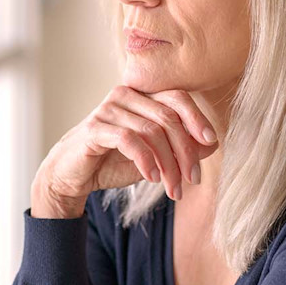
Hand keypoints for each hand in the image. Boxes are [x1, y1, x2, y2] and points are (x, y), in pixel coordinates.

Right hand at [31, 86, 218, 217]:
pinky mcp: (95, 128)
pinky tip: (152, 178)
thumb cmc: (114, 161)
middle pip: (168, 117)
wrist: (73, 176)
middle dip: (185, 151)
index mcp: (142, 96)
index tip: (211, 141)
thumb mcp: (155, 157)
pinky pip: (129, 140)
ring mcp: (109, 109)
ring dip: (168, 165)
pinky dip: (145, 160)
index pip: (177, 97)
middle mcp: (126, 95)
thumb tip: (212, 143)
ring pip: (152, 132)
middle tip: (193, 180)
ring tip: (173, 188)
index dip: (197, 118)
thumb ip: (180, 147)